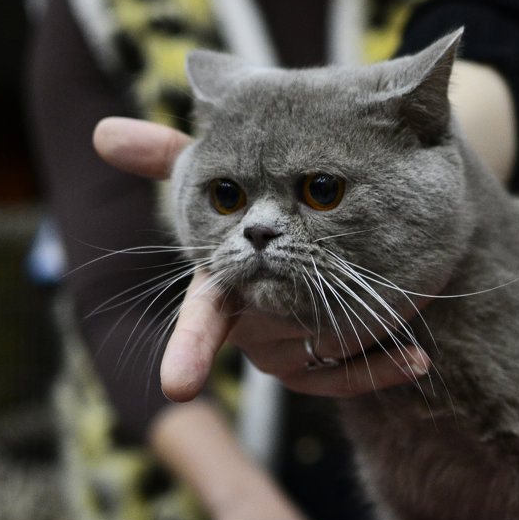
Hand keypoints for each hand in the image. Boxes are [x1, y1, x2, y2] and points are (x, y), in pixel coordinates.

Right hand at [93, 117, 430, 400]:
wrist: (318, 236)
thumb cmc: (255, 205)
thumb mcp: (222, 175)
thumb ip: (168, 156)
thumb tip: (101, 133)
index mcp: (220, 285)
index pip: (201, 320)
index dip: (189, 350)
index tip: (178, 386)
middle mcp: (247, 326)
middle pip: (282, 332)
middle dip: (316, 314)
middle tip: (356, 296)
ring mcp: (282, 352)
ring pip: (320, 350)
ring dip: (361, 331)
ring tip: (403, 304)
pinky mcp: (318, 371)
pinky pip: (347, 380)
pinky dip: (382, 370)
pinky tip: (417, 360)